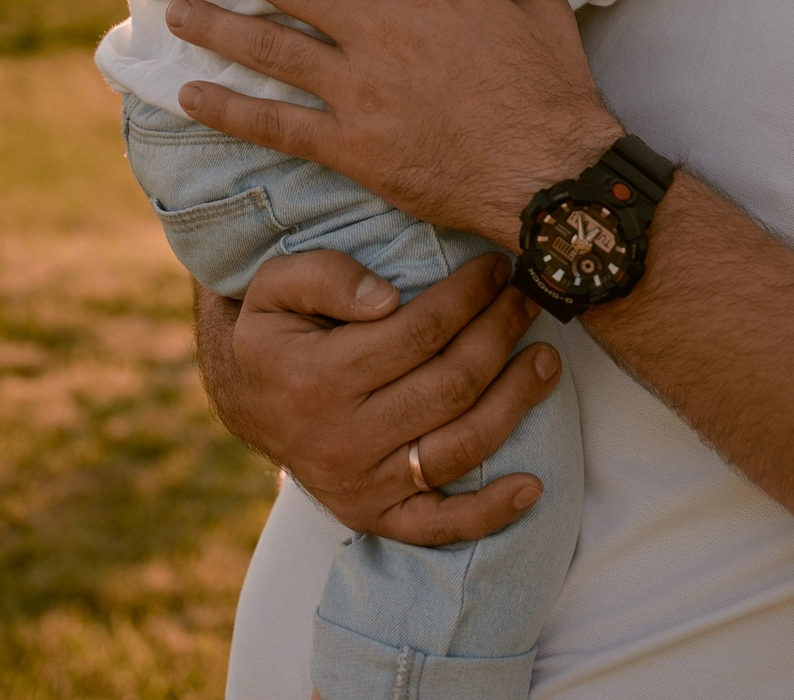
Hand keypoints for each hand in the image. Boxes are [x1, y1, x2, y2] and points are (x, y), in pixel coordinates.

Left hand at [166, 0, 624, 242]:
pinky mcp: (354, 146)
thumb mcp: (547, 16)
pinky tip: (189, 95)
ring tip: (177, 8)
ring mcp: (363, 90)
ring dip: (218, 25)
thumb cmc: (554, 94)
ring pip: (272, 48)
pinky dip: (229, 110)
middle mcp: (384, 32)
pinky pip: (277, 125)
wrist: (551, 177)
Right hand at [206, 248, 565, 544]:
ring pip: (459, 447)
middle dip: (500, 335)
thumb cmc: (277, 334)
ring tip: (546, 360)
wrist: (247, 403)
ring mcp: (362, 485)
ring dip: (515, 402)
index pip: (418, 333)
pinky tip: (532, 487)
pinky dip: (490, 513)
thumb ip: (325, 277)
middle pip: (450, 386)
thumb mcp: (273, 287)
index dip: (467, 296)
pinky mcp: (375, 517)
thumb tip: (387, 298)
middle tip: (528, 298)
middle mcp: (341, 439)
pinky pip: (439, 526)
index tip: (496, 268)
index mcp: (316, 378)